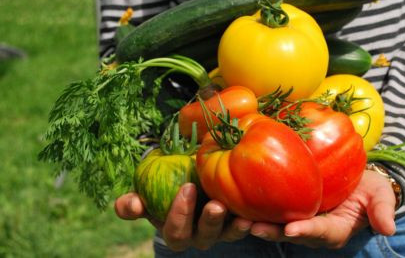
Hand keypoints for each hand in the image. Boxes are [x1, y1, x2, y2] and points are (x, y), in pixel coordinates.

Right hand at [114, 183, 252, 250]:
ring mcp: (221, 231)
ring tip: (242, 217)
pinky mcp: (239, 222)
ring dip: (235, 228)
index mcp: (176, 230)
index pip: (175, 231)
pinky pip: (247, 226)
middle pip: (204, 237)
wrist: (191, 180)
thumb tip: (131, 204)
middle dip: (209, 222)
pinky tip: (259, 213)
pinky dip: (254, 222)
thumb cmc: (165, 187)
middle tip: (215, 205)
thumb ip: (133, 203)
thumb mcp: (147, 194)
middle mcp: (199, 236)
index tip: (187, 187)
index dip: (180, 214)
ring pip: (228, 234)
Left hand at [249, 170, 396, 248]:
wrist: (357, 179)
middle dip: (274, 232)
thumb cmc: (370, 187)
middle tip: (254, 228)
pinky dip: (259, 208)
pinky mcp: (290, 208)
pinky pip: (274, 210)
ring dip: (260, 223)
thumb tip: (389, 228)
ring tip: (241, 219)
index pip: (321, 232)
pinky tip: (241, 200)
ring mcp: (301, 219)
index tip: (292, 230)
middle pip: (292, 233)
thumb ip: (382, 210)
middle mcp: (315, 229)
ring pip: (278, 225)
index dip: (307, 231)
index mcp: (336, 229)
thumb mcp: (380, 196)